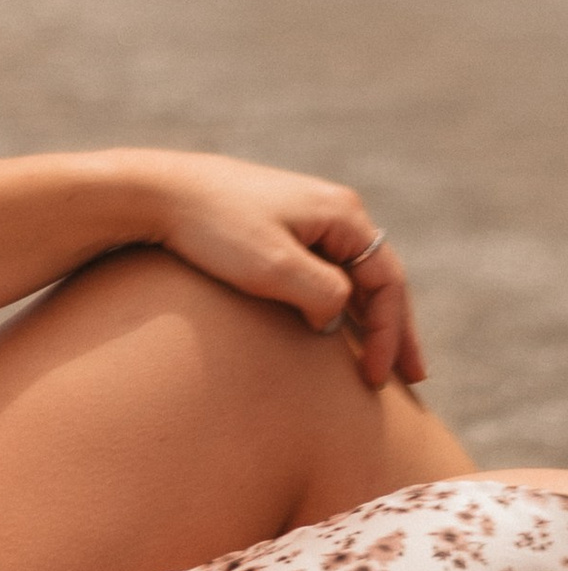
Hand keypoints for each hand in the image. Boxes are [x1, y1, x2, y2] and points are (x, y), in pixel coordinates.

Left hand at [131, 156, 421, 391]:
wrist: (156, 193)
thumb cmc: (213, 229)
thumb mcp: (273, 268)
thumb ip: (322, 295)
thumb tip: (338, 317)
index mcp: (343, 214)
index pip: (387, 283)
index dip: (391, 334)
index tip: (379, 378)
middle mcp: (334, 210)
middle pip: (379, 279)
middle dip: (396, 329)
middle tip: (414, 377)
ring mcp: (307, 216)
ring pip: (353, 275)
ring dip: (370, 318)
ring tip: (383, 360)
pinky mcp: (279, 226)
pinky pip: (326, 269)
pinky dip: (340, 302)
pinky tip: (338, 328)